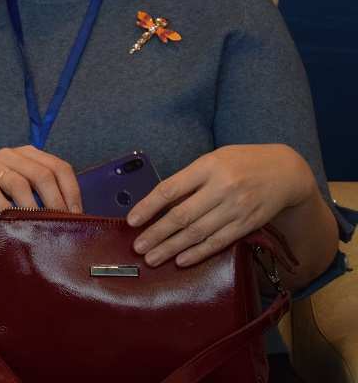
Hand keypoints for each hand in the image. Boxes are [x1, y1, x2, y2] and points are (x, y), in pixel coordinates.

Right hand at [0, 145, 81, 215]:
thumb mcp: (24, 187)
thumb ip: (45, 193)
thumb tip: (74, 217)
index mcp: (30, 155)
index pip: (60, 167)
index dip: (72, 191)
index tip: (76, 215)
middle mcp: (13, 155)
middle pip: (42, 174)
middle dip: (55, 201)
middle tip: (60, 223)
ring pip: (18, 183)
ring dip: (31, 206)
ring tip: (38, 224)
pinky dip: (3, 207)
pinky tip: (10, 220)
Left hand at [127, 144, 315, 267]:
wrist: (286, 171)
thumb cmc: (242, 162)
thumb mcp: (213, 160)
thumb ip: (189, 179)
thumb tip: (161, 203)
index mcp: (208, 166)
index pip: (170, 189)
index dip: (148, 206)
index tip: (132, 220)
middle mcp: (221, 187)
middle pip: (182, 215)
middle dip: (157, 234)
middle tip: (138, 247)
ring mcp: (236, 208)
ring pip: (198, 232)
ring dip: (172, 248)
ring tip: (152, 258)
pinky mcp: (248, 224)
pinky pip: (219, 241)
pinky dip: (198, 252)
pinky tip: (181, 260)